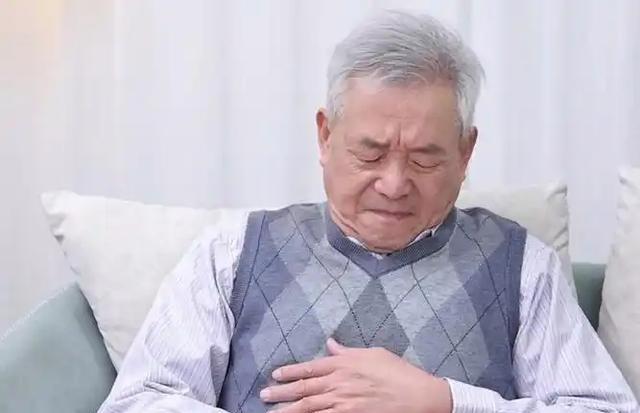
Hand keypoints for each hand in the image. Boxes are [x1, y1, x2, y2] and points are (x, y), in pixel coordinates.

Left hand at [260, 338, 451, 412]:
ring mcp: (344, 403)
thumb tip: (332, 344)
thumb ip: (347, 351)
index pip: (309, 368)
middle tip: (264, 395)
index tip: (275, 374)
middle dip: (281, 393)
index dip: (290, 372)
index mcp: (343, 364)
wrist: (419, 396)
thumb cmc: (398, 372)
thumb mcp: (373, 354)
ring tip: (272, 412)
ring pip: (308, 408)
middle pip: (303, 389)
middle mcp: (339, 383)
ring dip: (288, 410)